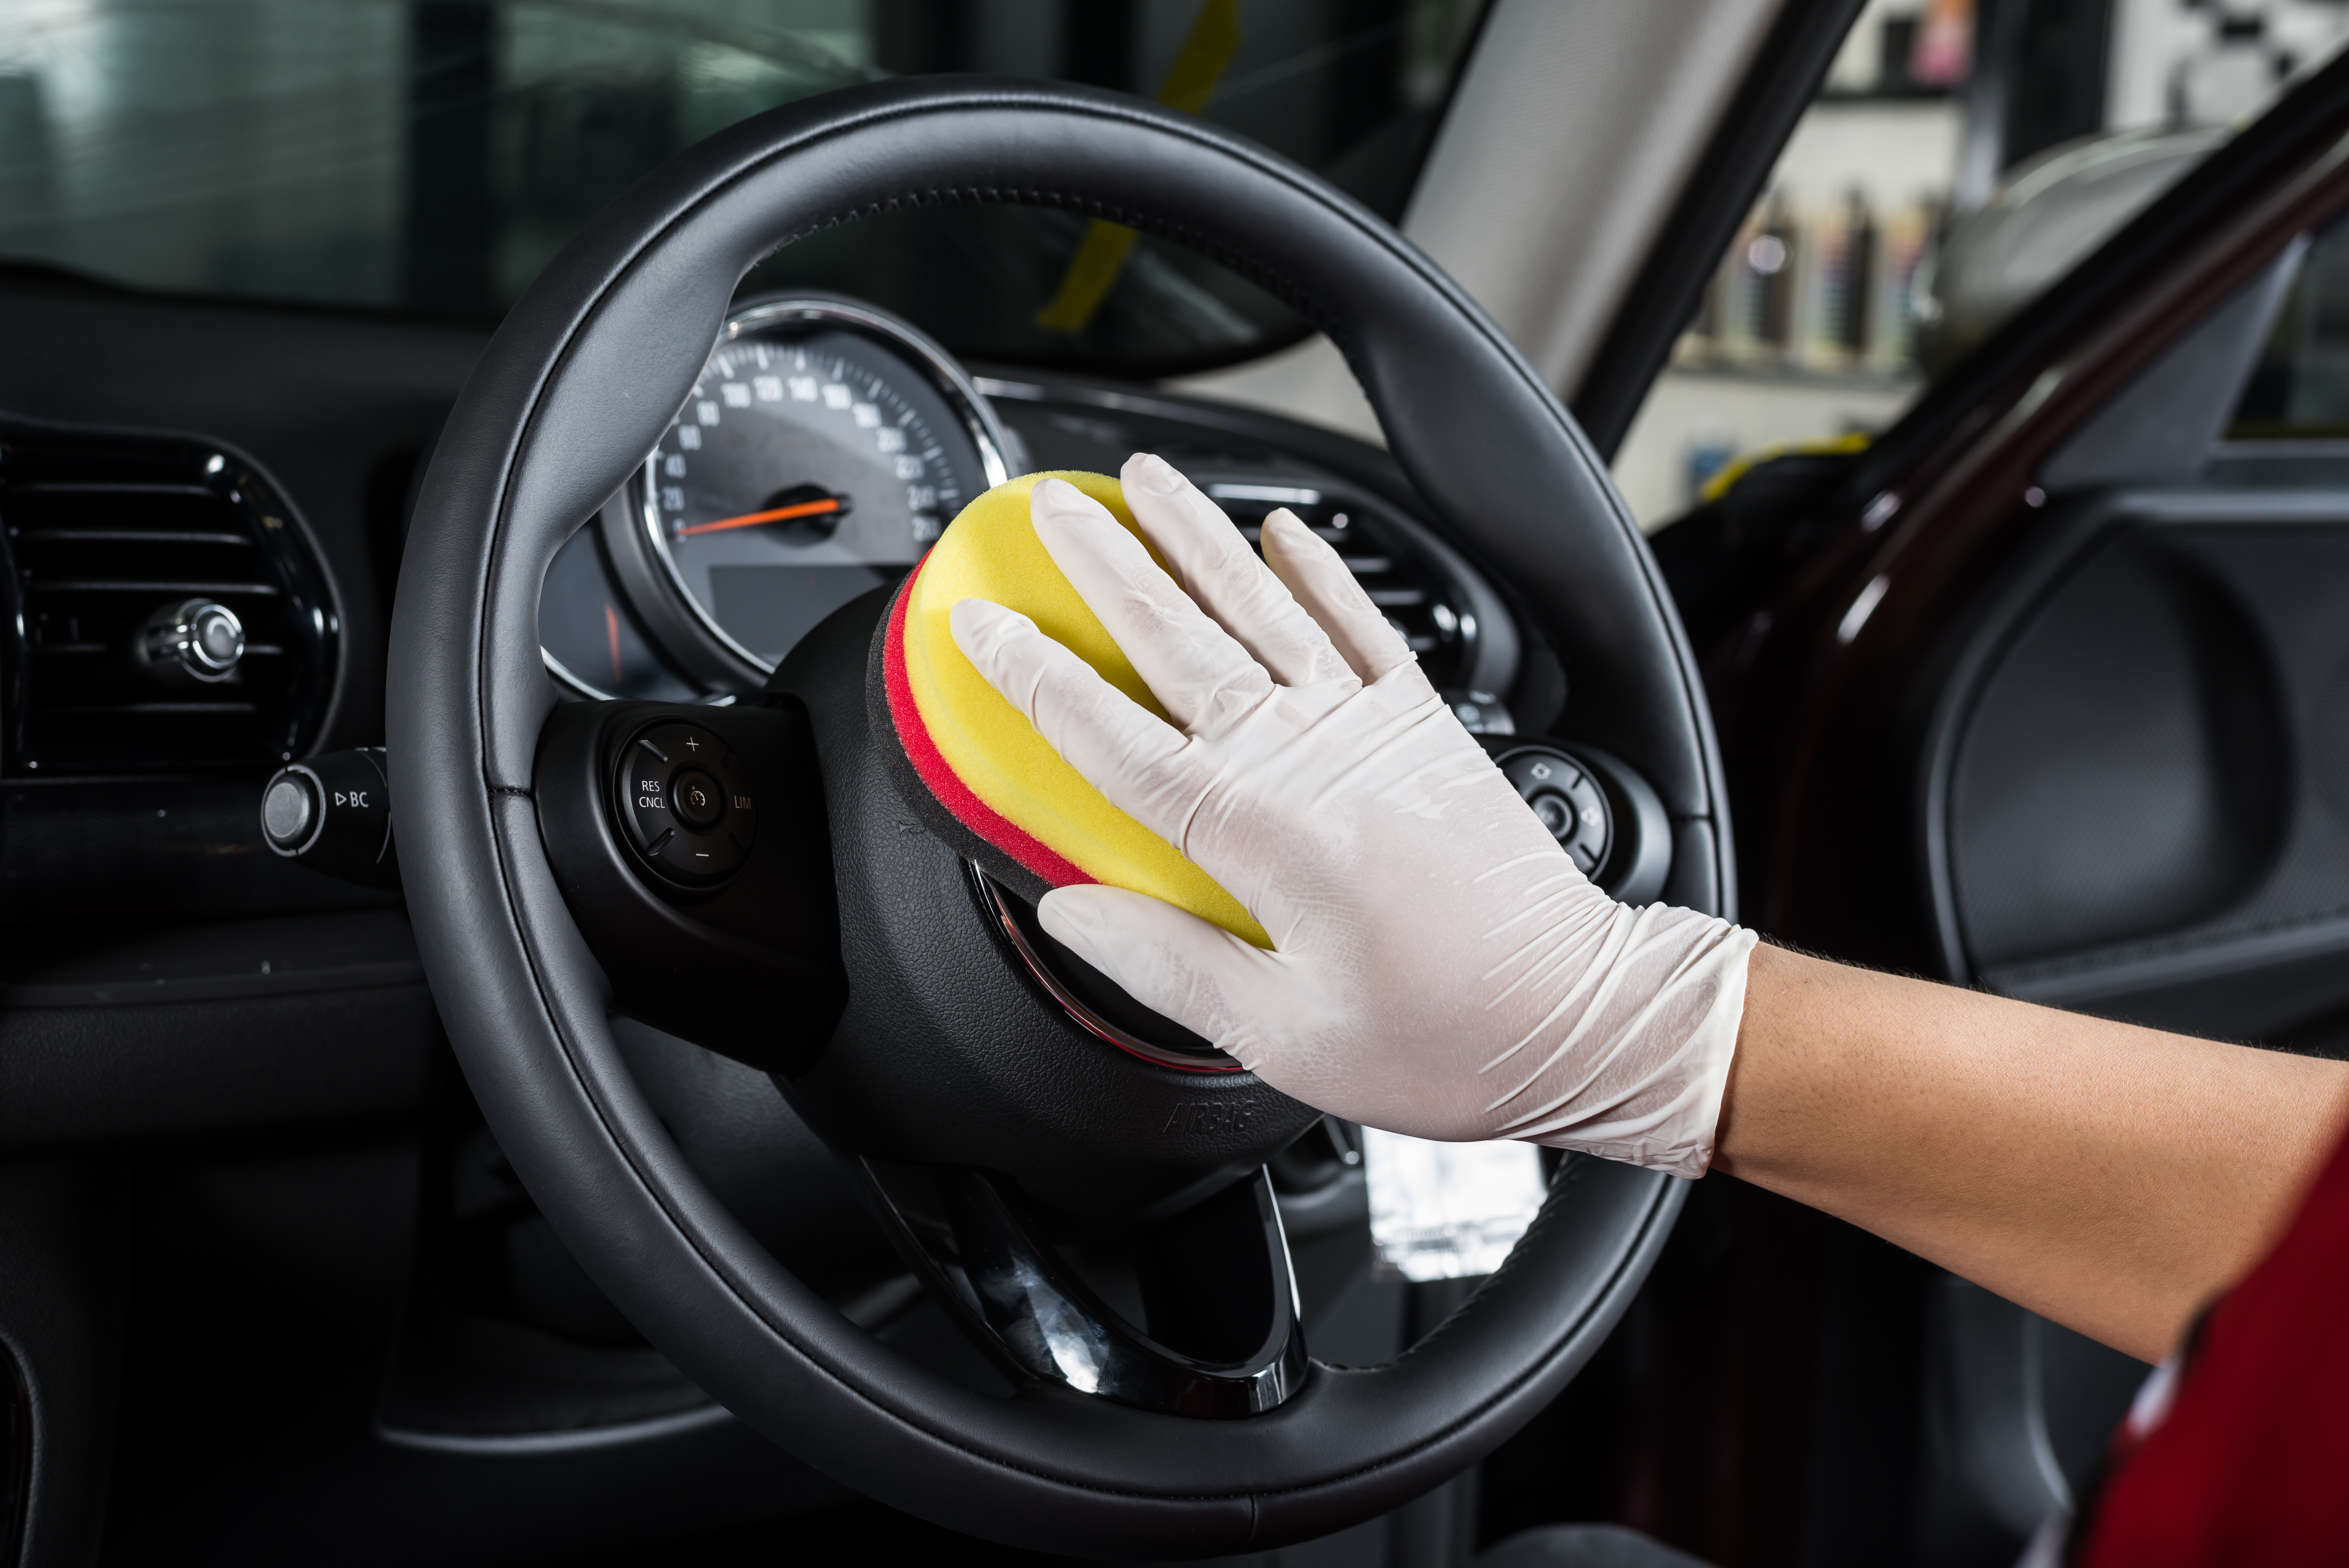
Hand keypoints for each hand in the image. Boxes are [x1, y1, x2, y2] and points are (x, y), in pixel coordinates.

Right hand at [948, 454, 1754, 1176]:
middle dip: (1105, 564)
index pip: (1112, 736)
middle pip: (1179, 640)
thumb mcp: (1283, 1036)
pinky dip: (1319, 570)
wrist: (1583, 1014)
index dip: (1035, 675)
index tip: (983, 622)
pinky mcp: (1426, 725)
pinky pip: (1361, 623)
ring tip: (1144, 480)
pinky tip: (1281, 529)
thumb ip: (1166, 965)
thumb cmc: (1445, 1038)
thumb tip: (1072, 913)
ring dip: (1195, 537)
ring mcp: (1372, 728)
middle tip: (1053, 506)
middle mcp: (1311, 757)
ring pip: (1261, 606)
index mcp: (1259, 833)